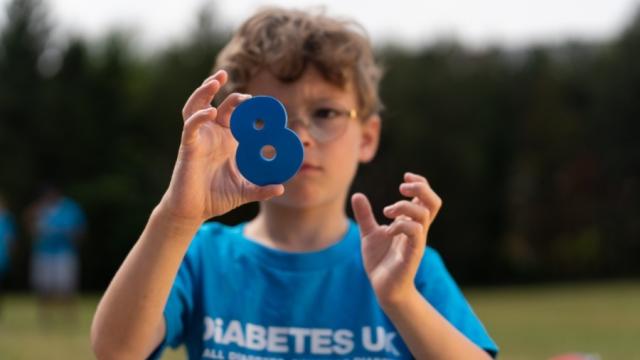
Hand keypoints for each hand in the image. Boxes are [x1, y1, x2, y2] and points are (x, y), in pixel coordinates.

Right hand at [159, 70, 283, 224]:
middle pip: (220, 105)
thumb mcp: (244, 192)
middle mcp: (213, 135)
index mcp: (228, 140)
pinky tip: (210, 112)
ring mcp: (199, 138)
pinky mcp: (188, 147)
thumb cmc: (216, 197)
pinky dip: (199, 116)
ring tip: (215, 80)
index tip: (261, 102)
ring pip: (198, 106)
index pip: (236, 115)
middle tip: (243, 92)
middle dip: (229, 94)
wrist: (194, 210)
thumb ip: (262, 189)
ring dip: (205, 91)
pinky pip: (191, 126)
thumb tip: (281, 189)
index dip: (246, 106)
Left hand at [351, 172, 441, 306]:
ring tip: (387, 213)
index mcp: (410, 223)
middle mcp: (418, 230)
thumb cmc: (380, 261)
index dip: (420, 183)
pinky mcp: (412, 253)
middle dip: (420, 188)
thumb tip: (357, 195)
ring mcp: (416, 241)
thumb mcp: (369, 233)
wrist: (383, 288)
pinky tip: (388, 231)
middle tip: (401, 188)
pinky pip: (415, 232)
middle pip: (434, 202)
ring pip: (423, 214)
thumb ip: (365, 215)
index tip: (405, 177)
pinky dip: (401, 225)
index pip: (426, 197)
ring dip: (403, 207)